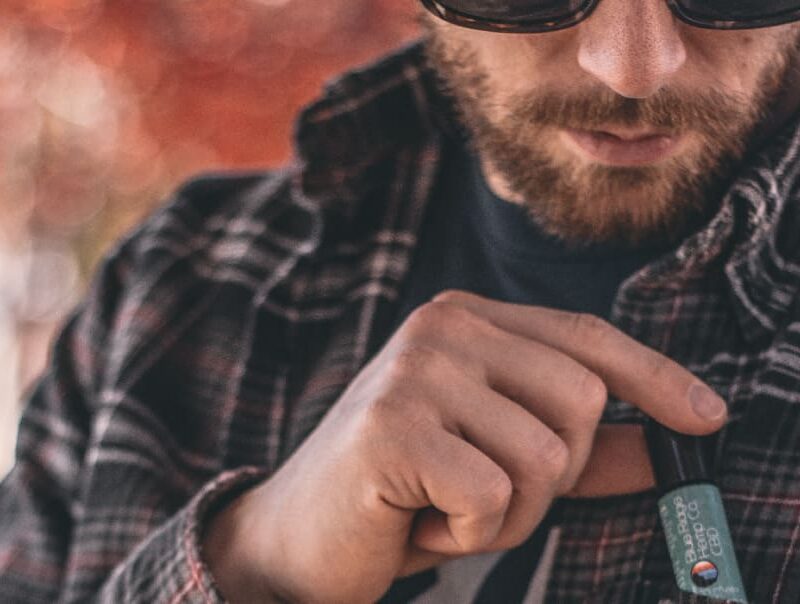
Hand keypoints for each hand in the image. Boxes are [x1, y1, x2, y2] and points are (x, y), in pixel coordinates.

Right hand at [204, 290, 727, 602]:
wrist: (302, 534)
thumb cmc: (408, 491)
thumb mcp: (504, 459)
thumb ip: (583, 447)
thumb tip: (669, 442)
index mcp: (467, 320)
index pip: (585, 337)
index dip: (656, 378)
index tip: (708, 417)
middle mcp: (441, 329)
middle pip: (583, 400)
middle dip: (553, 475)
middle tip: (486, 493)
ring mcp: (414, 373)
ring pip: (548, 457)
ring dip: (511, 512)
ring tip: (448, 508)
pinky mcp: (392, 427)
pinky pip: (495, 495)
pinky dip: (473, 532)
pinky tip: (421, 520)